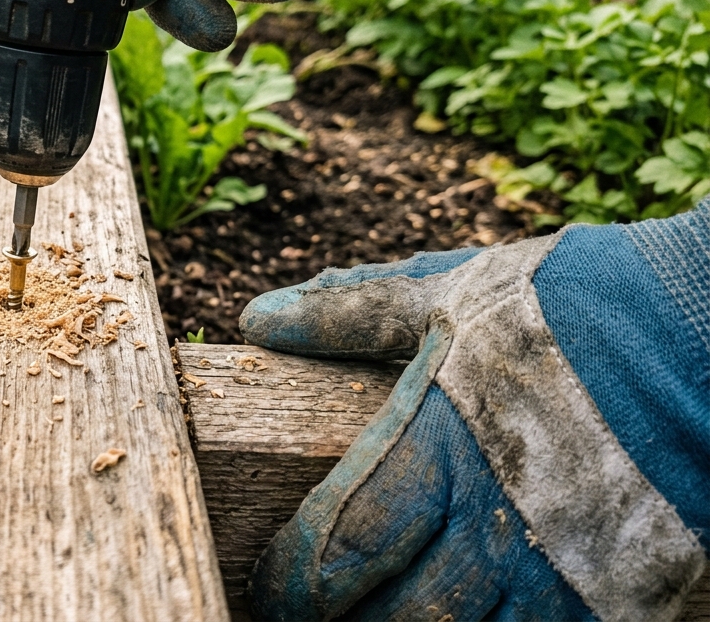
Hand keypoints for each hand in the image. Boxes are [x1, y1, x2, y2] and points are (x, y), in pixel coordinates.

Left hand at [239, 205, 709, 620]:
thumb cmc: (574, 306)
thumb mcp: (452, 294)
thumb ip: (351, 314)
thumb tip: (258, 317)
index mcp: (444, 444)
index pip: (345, 542)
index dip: (294, 581)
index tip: (271, 587)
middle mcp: (501, 521)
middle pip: (399, 617)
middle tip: (320, 615)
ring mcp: (568, 571)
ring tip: (388, 616)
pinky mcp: (625, 600)